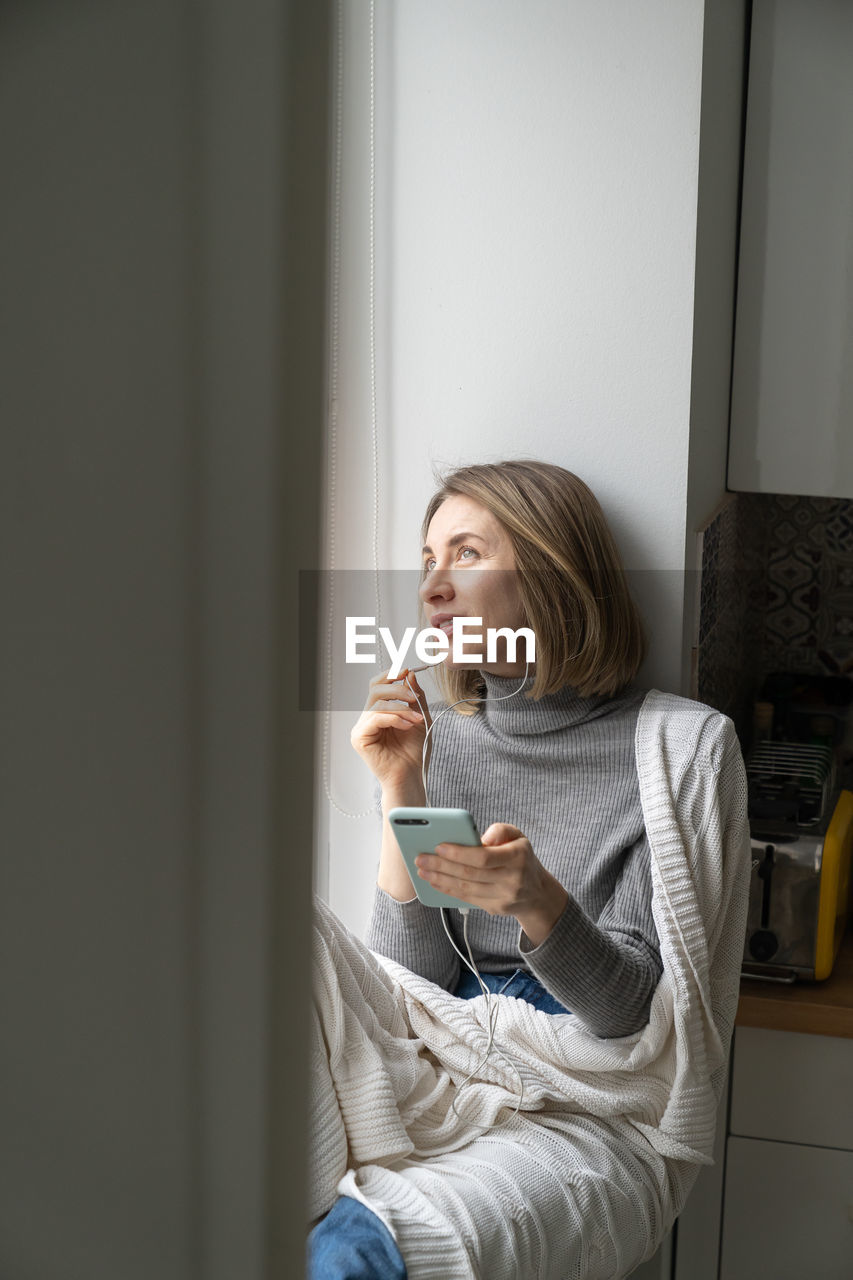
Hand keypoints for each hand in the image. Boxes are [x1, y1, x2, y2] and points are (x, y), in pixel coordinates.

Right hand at [350, 667, 432, 789]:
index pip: (378, 684)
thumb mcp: (420, 717)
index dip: (391, 674)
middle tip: (413, 698)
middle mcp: (367, 717)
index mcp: (378, 711)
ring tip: (415, 719)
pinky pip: (375, 718)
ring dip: (400, 708)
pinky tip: (406, 726)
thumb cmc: (413, 751)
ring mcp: (361, 727)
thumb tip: (409, 674)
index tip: (408, 671)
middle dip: (397, 689)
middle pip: (375, 688)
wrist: (411, 775)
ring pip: (376, 702)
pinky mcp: (360, 738)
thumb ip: (415, 696)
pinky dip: (394, 718)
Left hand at [415, 822, 568, 945]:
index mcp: (517, 857)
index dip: (459, 852)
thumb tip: (480, 838)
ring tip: (422, 869)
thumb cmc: (520, 857)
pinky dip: (448, 889)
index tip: (438, 846)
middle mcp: (512, 879)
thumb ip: (500, 830)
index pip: (483, 857)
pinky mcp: (495, 908)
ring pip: (465, 888)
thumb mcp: (518, 836)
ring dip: (440, 879)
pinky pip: (467, 898)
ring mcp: (504, 897)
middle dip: (441, 865)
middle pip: (470, 873)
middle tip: (421, 858)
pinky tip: (435, 881)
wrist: (536, 892)